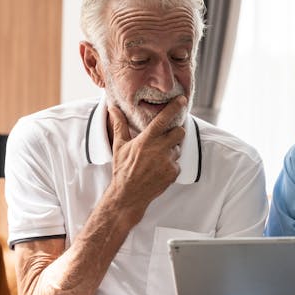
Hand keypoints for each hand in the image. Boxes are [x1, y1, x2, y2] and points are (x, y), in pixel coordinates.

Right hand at [107, 96, 186, 219]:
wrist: (129, 194)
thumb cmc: (122, 169)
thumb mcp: (119, 145)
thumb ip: (120, 124)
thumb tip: (112, 107)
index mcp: (147, 140)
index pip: (164, 119)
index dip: (174, 107)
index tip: (182, 100)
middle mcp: (159, 149)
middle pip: (179, 132)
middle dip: (175, 132)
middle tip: (166, 138)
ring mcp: (168, 161)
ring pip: (178, 148)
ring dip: (171, 150)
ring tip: (157, 158)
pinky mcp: (173, 172)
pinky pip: (177, 163)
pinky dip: (170, 165)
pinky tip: (159, 169)